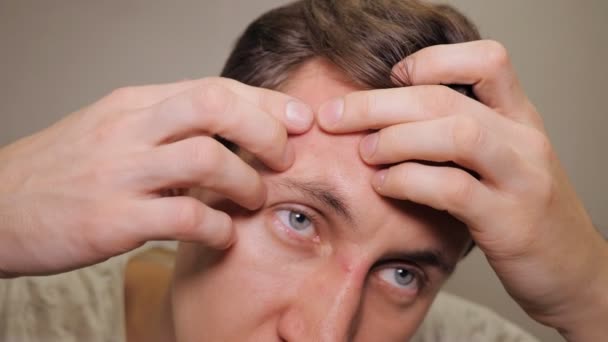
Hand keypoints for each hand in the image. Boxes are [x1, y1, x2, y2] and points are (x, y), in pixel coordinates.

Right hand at [0, 77, 312, 276]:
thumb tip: (227, 134)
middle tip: (285, 157)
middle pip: (216, 108)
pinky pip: (185, 217)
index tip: (298, 118)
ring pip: (207, 159)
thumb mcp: (111, 131)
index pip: (213, 88)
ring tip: (254, 198)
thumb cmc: (60, 172)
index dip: (264, 102)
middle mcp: (129, 130)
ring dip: (246, 181)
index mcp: (133, 105)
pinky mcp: (112, 219)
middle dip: (265, 130)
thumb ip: (165, 127)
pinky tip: (224, 233)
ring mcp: (120, 173)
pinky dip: (218, 226)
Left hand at [317, 40, 607, 339]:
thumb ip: (460, 138)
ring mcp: (521, 178)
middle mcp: (524, 138)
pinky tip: (383, 185)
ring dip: (396, 139)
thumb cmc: (524, 214)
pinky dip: (408, 181)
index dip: (432, 60)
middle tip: (335, 116)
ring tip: (364, 152)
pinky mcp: (510, 221)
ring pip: (456, 134)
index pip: (487, 60)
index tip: (392, 79)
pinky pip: (452, 189)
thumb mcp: (501, 163)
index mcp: (520, 118)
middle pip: (447, 98)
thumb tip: (389, 120)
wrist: (575, 271)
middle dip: (379, 103)